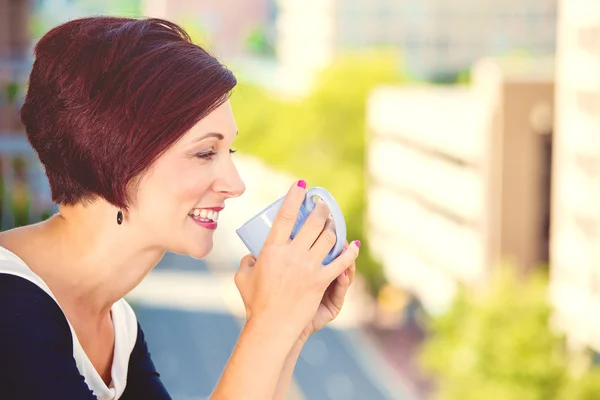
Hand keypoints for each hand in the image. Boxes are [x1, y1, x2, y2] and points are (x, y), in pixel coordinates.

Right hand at [234, 180, 359, 340]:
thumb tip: (252, 254)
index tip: (301, 185)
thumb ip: (247, 261)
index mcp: (272, 249)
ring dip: (333, 227)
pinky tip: (354, 246)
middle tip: (322, 206)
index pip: (285, 216)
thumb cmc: (255, 302)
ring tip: (333, 223)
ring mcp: (309, 267)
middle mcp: (292, 254)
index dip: (294, 197)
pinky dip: (350, 252)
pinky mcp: (321, 281)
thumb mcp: (242, 277)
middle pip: (312, 223)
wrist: (271, 325)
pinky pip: (341, 262)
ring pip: (328, 238)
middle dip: (321, 210)